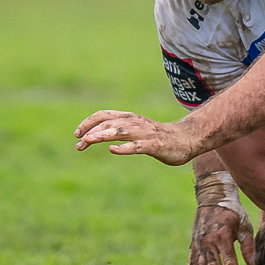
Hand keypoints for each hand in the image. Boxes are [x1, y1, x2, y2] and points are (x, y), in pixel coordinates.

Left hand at [74, 110, 201, 165]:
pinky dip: (124, 148)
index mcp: (130, 118)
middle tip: (78, 145)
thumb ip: (119, 129)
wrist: (188, 138)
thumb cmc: (158, 136)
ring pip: (120, 131)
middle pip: (109, 123)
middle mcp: (136, 123)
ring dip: (102, 135)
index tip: (77, 134)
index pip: (105, 115)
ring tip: (88, 140)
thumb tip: (92, 135)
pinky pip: (137, 146)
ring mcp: (145, 134)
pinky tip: (113, 150)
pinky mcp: (154, 145)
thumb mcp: (136, 128)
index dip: (89, 122)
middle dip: (91, 132)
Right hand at [189, 201, 253, 264]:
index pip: (229, 261)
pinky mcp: (194, 244)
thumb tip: (254, 264)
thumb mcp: (244, 225)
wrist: (213, 199)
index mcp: (223, 237)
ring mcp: (199, 244)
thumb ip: (248, 245)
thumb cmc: (233, 212)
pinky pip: (192, 262)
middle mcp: (209, 242)